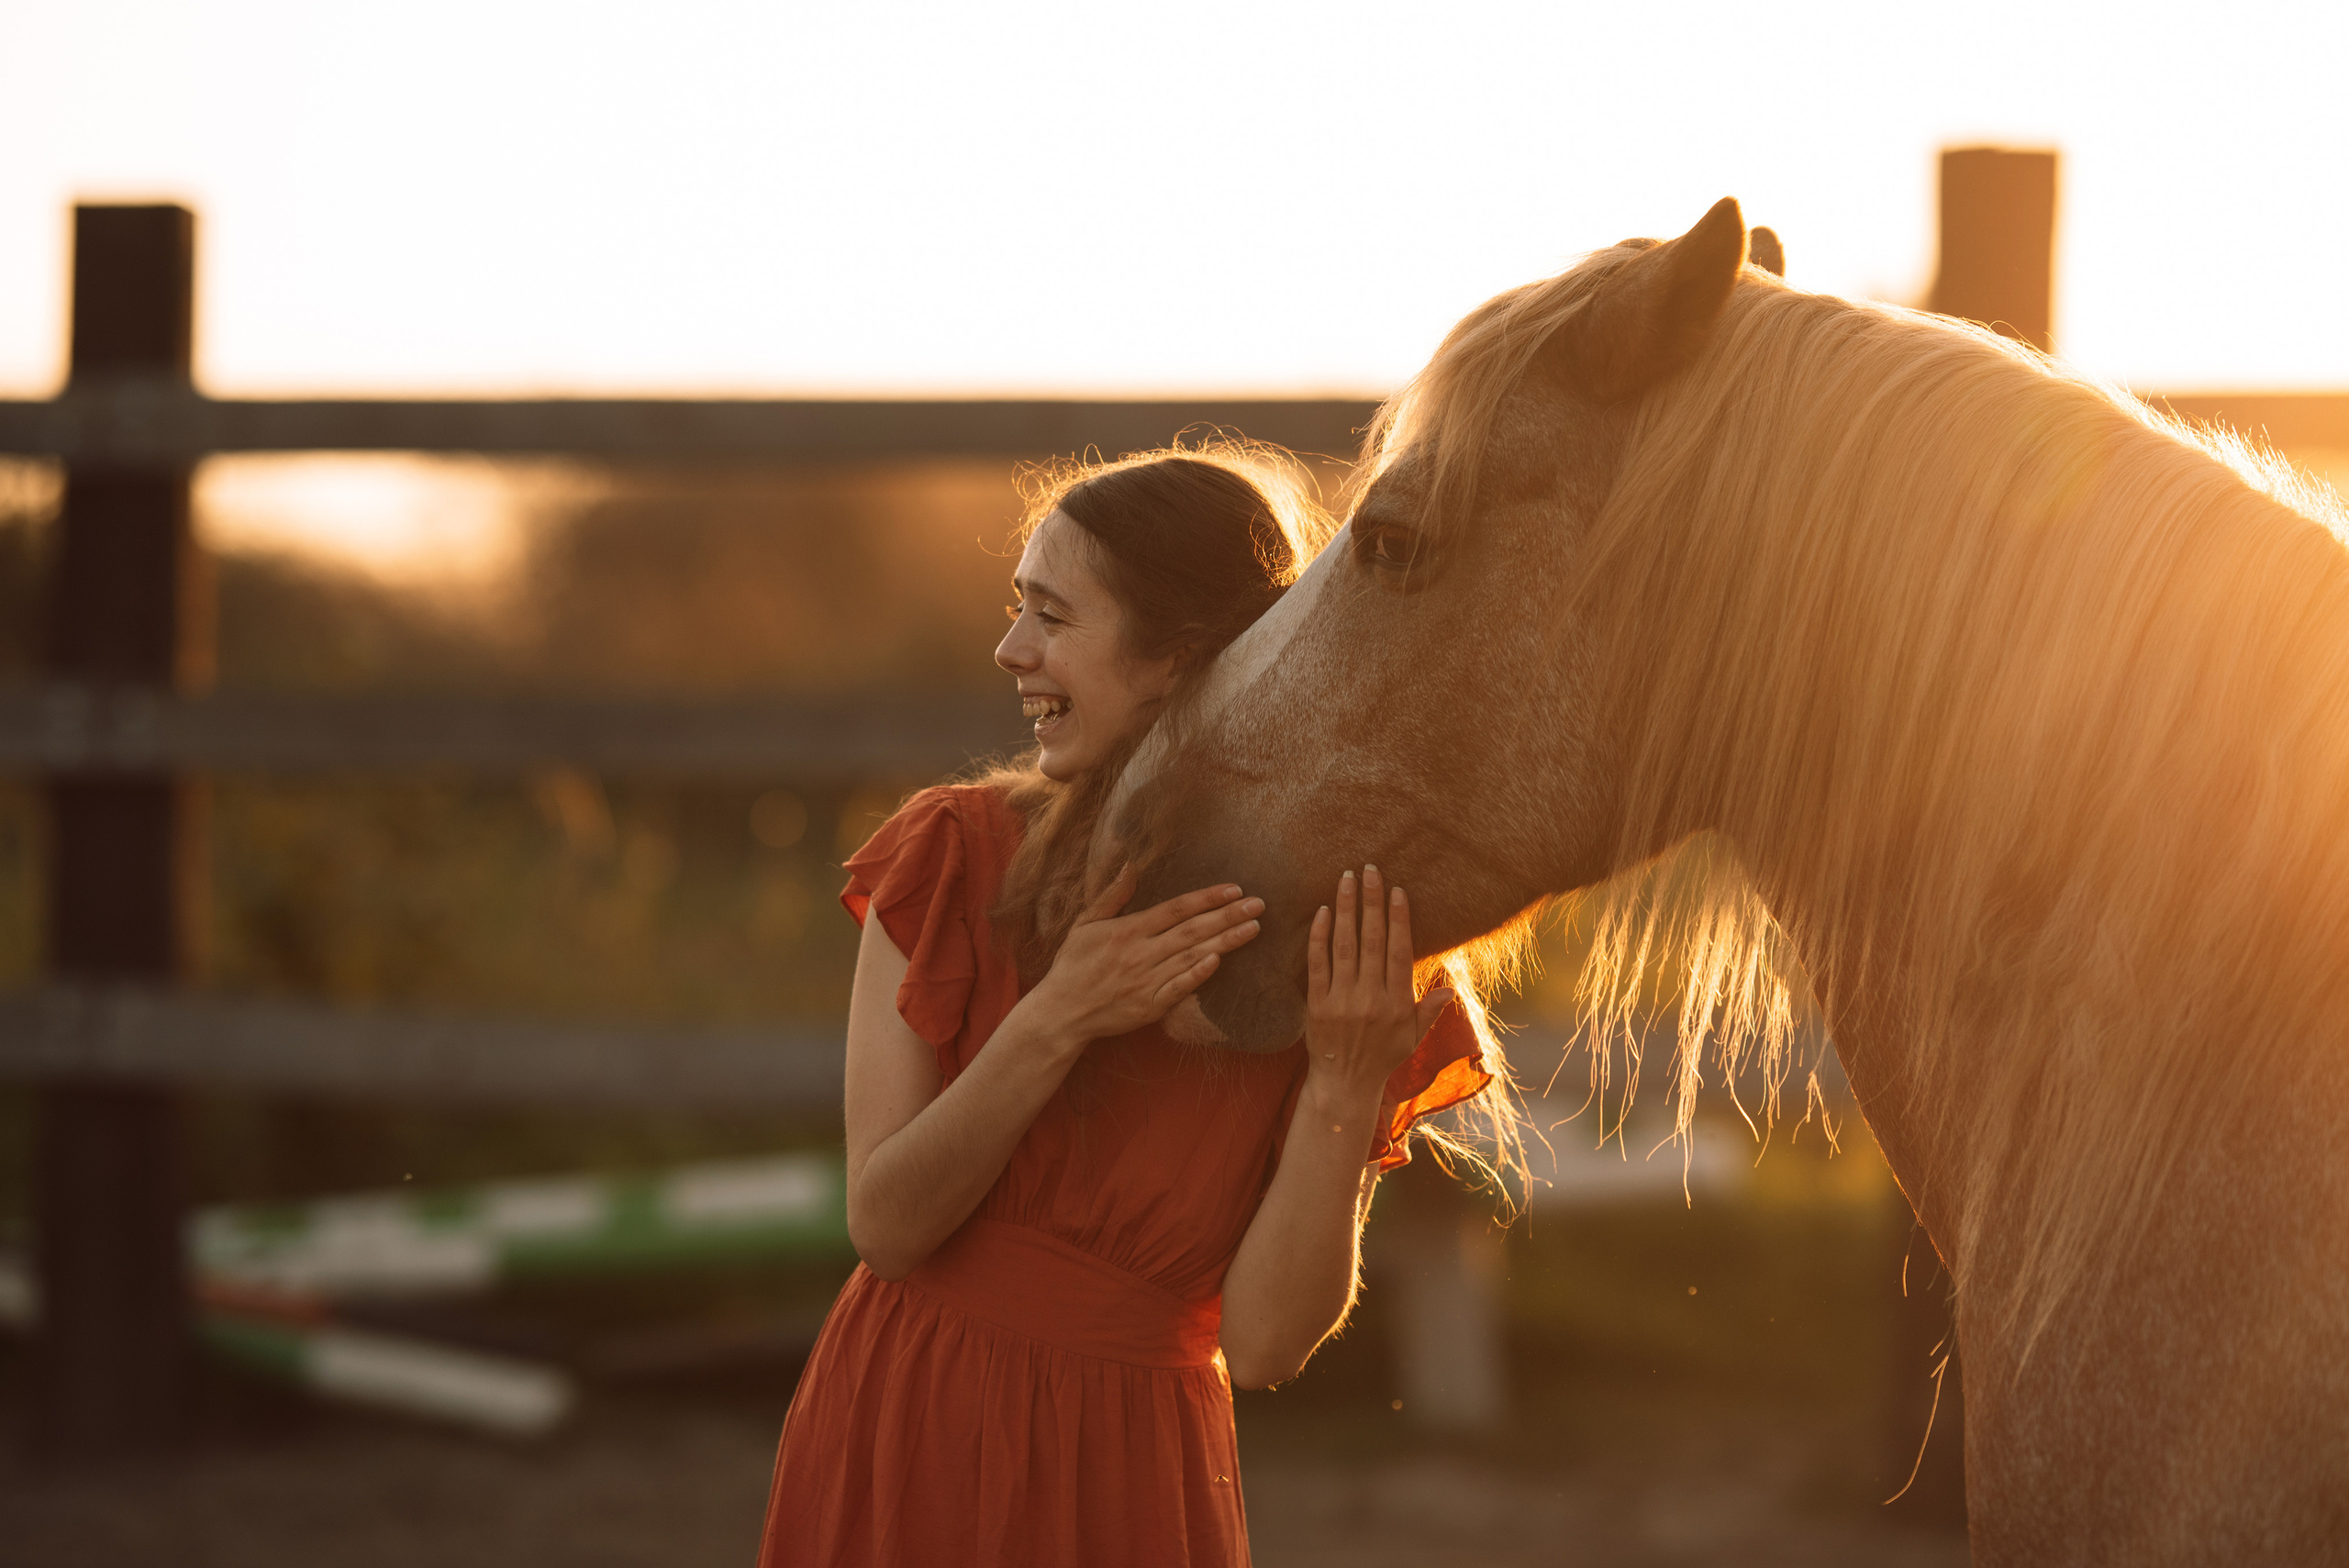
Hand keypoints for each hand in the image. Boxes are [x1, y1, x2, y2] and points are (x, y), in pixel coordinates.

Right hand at [1027, 865, 1264, 1049]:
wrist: (1062, 1012)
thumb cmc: (1073, 965)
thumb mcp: (1085, 924)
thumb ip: (1112, 896)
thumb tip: (1130, 865)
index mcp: (1127, 930)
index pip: (1175, 909)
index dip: (1206, 898)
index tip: (1235, 889)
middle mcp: (1140, 953)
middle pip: (1192, 930)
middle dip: (1228, 916)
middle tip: (1260, 905)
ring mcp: (1147, 981)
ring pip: (1192, 957)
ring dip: (1226, 942)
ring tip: (1254, 929)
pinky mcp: (1150, 1006)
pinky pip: (1179, 989)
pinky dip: (1199, 975)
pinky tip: (1220, 962)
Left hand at [1304, 864, 1453, 1096]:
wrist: (1345, 1085)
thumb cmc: (1382, 1058)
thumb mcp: (1412, 1038)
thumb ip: (1429, 1011)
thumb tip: (1449, 989)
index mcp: (1397, 1003)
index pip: (1399, 952)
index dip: (1399, 919)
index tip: (1397, 891)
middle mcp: (1371, 999)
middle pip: (1372, 941)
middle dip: (1371, 903)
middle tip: (1369, 870)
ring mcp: (1342, 1001)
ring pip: (1345, 946)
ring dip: (1345, 909)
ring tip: (1345, 879)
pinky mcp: (1317, 1005)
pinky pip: (1317, 964)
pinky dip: (1319, 937)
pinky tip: (1322, 912)